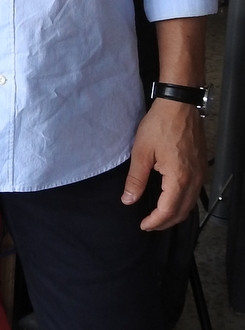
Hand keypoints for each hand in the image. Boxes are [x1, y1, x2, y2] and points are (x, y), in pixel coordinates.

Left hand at [121, 99, 206, 230]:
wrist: (179, 104)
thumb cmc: (160, 125)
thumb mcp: (141, 152)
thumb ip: (136, 179)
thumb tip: (128, 200)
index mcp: (179, 178)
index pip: (168, 211)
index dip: (155, 222)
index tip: (143, 225)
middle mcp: (194, 179)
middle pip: (182, 212)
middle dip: (165, 222)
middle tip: (148, 224)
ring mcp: (200, 173)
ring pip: (190, 204)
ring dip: (175, 214)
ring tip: (158, 216)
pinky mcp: (201, 167)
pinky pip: (194, 193)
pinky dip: (183, 202)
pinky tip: (171, 200)